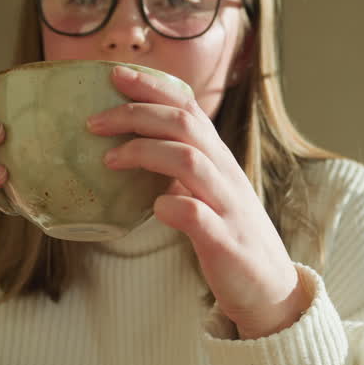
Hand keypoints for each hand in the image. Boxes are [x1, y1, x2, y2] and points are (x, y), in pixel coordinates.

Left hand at [87, 66, 308, 338]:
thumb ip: (180, 169)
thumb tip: (135, 148)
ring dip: (146, 152)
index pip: (188, 108)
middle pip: (184, 125)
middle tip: (93, 121)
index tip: (116, 74)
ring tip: (109, 159)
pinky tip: (155, 207)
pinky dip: (174, 206)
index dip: (153, 87)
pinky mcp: (226, 242)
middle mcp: (226, 175)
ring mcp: (227, 207)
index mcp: (219, 160)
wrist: (270, 290)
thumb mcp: (207, 193)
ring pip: (190, 161)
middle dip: (137, 114)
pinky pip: (199, 216)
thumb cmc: (231, 238)